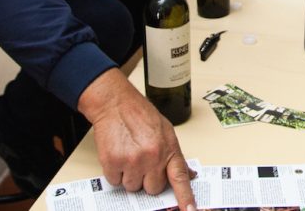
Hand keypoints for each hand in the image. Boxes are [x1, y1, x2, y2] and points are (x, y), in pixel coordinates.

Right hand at [78, 69, 196, 209]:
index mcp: (168, 149)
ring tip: (129, 154)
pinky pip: (115, 182)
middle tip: (142, 162)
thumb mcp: (166, 131)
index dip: (185, 197)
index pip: (180, 178)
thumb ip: (175, 155)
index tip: (190, 210)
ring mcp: (132, 161)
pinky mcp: (113, 163)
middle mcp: (152, 157)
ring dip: (130, 176)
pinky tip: (118, 155)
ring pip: (133, 187)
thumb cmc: (140, 115)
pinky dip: (115, 172)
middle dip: (148, 180)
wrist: (115, 104)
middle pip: (153, 189)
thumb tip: (189, 174)